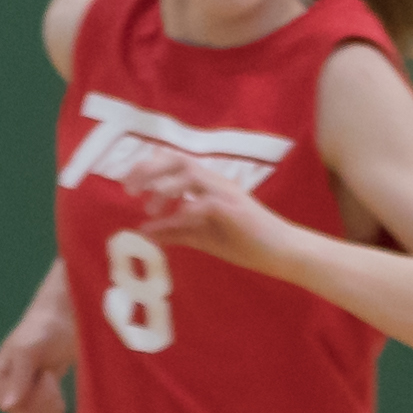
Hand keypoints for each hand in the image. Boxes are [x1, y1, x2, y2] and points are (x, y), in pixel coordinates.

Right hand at [0, 297, 75, 412]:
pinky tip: (53, 386)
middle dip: (45, 398)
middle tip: (48, 373)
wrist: (62, 324)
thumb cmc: (42, 332)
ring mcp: (17, 400)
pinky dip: (56, 406)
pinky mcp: (33, 404)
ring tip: (49, 376)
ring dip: (51, 400)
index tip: (42, 373)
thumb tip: (6, 407)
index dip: (35, 395)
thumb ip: (19, 379)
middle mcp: (0, 393)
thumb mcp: (28, 352)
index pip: (16, 408)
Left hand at [110, 142, 283, 267]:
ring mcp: (226, 193)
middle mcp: (216, 182)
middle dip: (150, 170)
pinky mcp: (234, 210)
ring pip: (189, 174)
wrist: (283, 252)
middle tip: (129, 190)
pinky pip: (201, 205)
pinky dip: (178, 216)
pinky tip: (163, 228)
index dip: (148, 168)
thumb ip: (175, 231)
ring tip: (149, 209)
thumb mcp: (203, 237)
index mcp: (208, 185)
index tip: (129, 186)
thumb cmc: (247, 243)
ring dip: (164, 189)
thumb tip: (144, 231)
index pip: (175, 162)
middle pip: (178, 159)